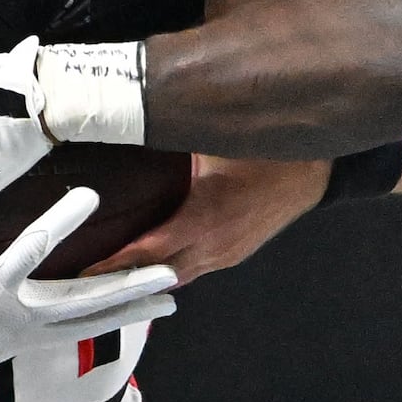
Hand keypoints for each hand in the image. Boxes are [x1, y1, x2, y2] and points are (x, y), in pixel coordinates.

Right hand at [0, 189, 179, 401]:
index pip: (32, 252)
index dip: (60, 222)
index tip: (89, 194)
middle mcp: (20, 319)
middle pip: (87, 301)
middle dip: (129, 285)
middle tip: (172, 270)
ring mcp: (30, 336)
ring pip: (92, 322)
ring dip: (133, 307)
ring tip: (174, 293)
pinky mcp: (34, 342)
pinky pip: (83, 330)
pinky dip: (115, 319)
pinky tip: (143, 309)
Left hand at [99, 155, 330, 283]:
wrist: (316, 171)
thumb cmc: (267, 151)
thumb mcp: (213, 141)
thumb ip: (172, 141)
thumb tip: (133, 122)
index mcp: (205, 220)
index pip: (149, 252)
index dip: (116, 264)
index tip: (85, 271)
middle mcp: (215, 247)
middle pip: (160, 274)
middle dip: (124, 279)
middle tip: (88, 279)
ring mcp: (228, 254)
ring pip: (179, 276)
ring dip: (148, 276)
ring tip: (112, 274)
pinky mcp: (237, 252)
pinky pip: (196, 268)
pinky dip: (171, 268)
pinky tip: (153, 262)